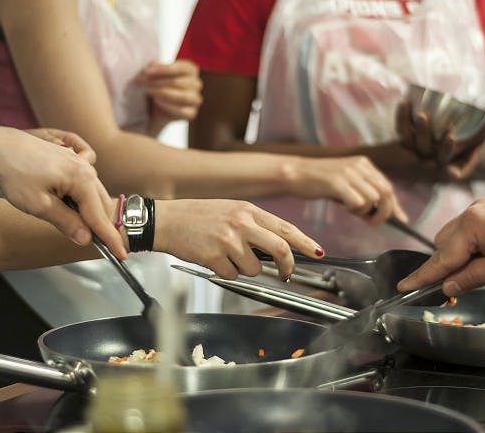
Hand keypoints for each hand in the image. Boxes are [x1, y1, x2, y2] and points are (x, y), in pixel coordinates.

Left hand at [0, 123, 125, 258]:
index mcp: (82, 180)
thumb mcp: (39, 205)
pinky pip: (87, 182)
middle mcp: (86, 169)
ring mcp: (81, 162)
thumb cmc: (15, 173)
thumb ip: (66, 222)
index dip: (110, 238)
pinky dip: (85, 196)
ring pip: (95, 193)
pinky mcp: (72, 159)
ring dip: (91, 211)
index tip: (122, 254)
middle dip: (103, 226)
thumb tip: (86, 238)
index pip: (100, 217)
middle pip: (102, 205)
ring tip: (80, 227)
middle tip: (103, 247)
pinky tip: (70, 201)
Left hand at [138, 60, 202, 121]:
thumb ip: (153, 68)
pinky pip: (182, 111)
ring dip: (163, 94)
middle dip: (158, 82)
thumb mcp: (154, 73)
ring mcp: (196, 99)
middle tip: (143, 83)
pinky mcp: (191, 113)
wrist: (156, 107)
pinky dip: (168, 106)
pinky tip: (157, 101)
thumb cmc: (157, 85)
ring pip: (182, 97)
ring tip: (149, 91)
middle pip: (179, 82)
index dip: (164, 70)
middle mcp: (196, 83)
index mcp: (190, 70)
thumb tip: (152, 65)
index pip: (182, 68)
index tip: (148, 72)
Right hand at [154, 199, 324, 279]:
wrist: (166, 220)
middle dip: (287, 267)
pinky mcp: (214, 256)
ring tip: (226, 255)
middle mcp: (241, 223)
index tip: (318, 252)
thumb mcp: (231, 210)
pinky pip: (232, 275)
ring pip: (254, 268)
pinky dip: (225, 273)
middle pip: (279, 250)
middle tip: (285, 274)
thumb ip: (254, 225)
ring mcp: (228, 240)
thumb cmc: (197, 216)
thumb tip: (278, 248)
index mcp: (248, 210)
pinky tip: (212, 259)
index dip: (305, 243)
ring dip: (244, 269)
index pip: (285, 228)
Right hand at [283, 156, 407, 224]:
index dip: (395, 206)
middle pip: (386, 192)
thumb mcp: (345, 186)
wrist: (294, 174)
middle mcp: (359, 166)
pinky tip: (343, 206)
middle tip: (371, 222)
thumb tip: (380, 215)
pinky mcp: (337, 182)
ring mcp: (348, 173)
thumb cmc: (319, 183)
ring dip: (364, 211)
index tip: (402, 220)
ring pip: (373, 198)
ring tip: (350, 209)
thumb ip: (363, 196)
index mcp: (363, 164)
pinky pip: (358, 202)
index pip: (387, 186)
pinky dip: (354, 209)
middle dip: (383, 212)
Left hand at [395, 101, 484, 175]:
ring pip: (409, 141)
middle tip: (423, 116)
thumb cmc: (463, 146)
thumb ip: (484, 129)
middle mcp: (430, 160)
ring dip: (408, 124)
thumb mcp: (475, 141)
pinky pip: (401, 132)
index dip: (447, 153)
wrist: (444, 153)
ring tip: (412, 107)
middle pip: (424, 148)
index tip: (450, 138)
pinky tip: (404, 102)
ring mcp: (417, 153)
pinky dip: (401, 118)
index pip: (446, 164)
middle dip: (423, 132)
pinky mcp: (407, 143)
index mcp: (447, 166)